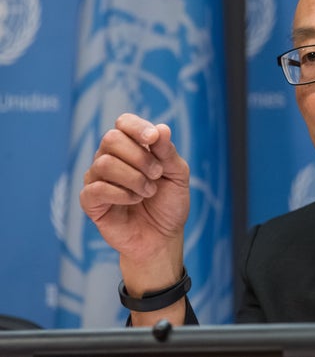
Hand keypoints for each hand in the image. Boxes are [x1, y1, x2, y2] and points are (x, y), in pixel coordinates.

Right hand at [80, 113, 188, 295]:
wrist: (163, 237)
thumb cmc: (169, 203)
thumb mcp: (178, 175)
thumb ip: (168, 152)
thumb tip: (161, 128)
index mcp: (133, 147)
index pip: (124, 123)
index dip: (137, 127)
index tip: (153, 139)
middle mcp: (111, 158)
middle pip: (111, 139)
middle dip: (139, 156)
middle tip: (156, 174)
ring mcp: (97, 179)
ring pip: (104, 163)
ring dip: (134, 178)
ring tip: (148, 192)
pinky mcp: (90, 202)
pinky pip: (96, 188)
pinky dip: (122, 194)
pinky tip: (134, 201)